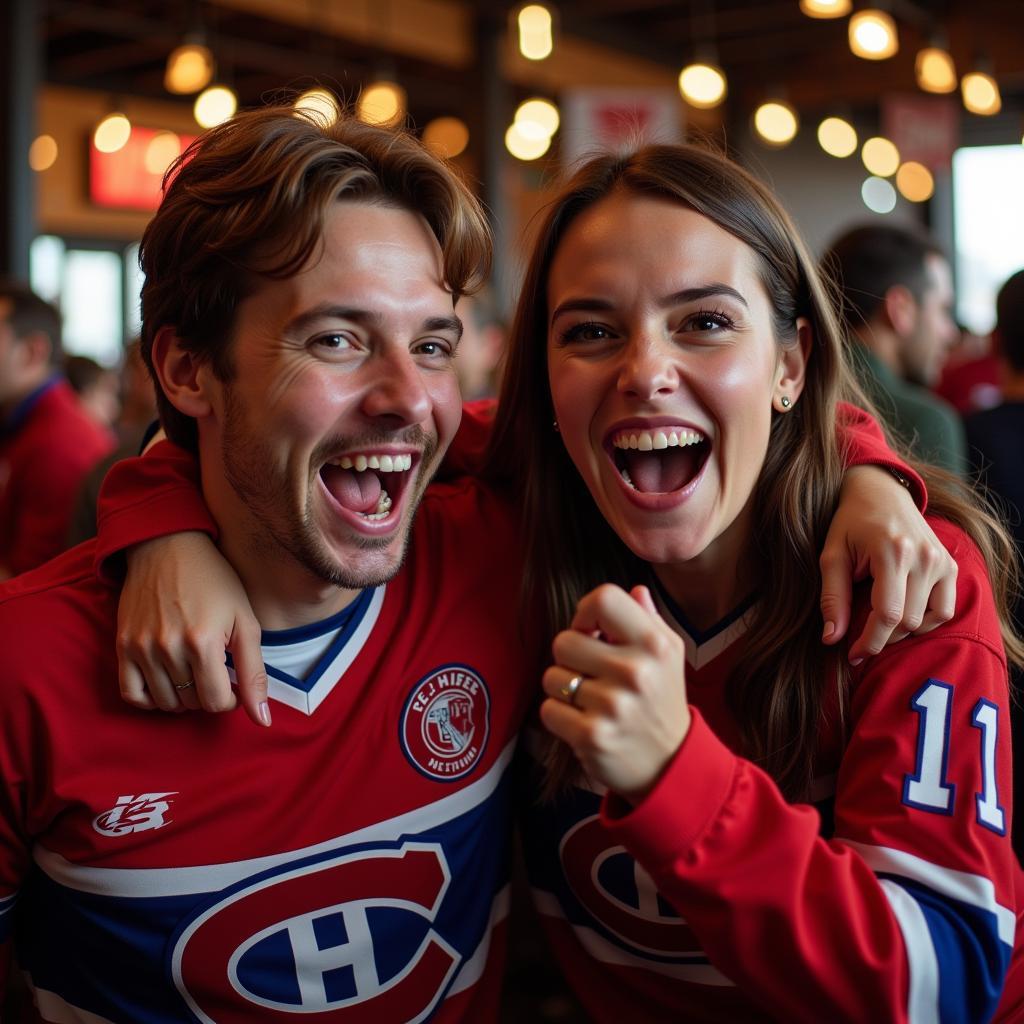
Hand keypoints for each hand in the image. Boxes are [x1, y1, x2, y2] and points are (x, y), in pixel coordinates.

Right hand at [115, 531, 270, 725]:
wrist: (169, 547)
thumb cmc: (215, 581)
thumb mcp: (246, 621)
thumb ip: (255, 673)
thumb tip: (263, 721)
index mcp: (203, 643)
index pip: (218, 702)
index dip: (232, 698)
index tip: (234, 681)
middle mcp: (168, 648)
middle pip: (193, 703)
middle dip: (210, 694)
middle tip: (216, 670)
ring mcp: (141, 648)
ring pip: (165, 703)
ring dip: (184, 697)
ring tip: (195, 672)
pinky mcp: (122, 645)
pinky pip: (132, 695)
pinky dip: (152, 698)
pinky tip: (168, 681)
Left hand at [540, 584, 689, 803]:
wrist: (671, 765)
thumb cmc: (662, 701)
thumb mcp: (669, 656)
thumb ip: (648, 620)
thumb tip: (635, 590)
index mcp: (654, 644)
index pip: (603, 599)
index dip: (585, 613)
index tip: (590, 633)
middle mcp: (635, 672)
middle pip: (564, 640)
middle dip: (570, 657)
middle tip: (590, 673)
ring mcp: (613, 705)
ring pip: (552, 677)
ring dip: (563, 688)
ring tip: (589, 700)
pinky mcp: (592, 735)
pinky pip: (549, 709)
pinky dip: (559, 716)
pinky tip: (583, 721)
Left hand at [819, 465, 956, 662]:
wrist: (881, 492)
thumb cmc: (850, 523)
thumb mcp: (832, 556)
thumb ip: (832, 598)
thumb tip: (831, 639)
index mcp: (892, 552)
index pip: (888, 614)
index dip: (870, 642)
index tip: (853, 655)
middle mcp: (924, 557)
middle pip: (908, 621)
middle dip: (881, 637)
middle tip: (859, 637)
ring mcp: (941, 561)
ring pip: (929, 620)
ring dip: (903, 630)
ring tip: (879, 623)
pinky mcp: (950, 564)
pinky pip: (944, 608)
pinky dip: (925, 620)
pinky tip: (902, 614)